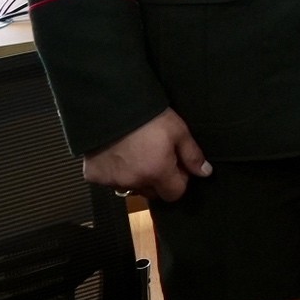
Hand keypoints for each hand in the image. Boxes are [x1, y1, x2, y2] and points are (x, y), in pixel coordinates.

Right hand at [82, 109, 209, 202]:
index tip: (176, 165)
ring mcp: (112, 181)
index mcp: (157, 173)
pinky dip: (114, 171)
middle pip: (152, 193)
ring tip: (135, 153)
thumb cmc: (149, 117)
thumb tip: (205, 173)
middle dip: (158, 180)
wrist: (110, 106)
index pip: (174, 194)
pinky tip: (116, 153)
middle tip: (156, 157)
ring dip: (136, 177)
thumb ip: (192, 155)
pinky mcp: (94, 176)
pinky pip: (109, 180)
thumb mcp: (179, 131)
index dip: (179, 180)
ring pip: (130, 187)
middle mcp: (134, 182)